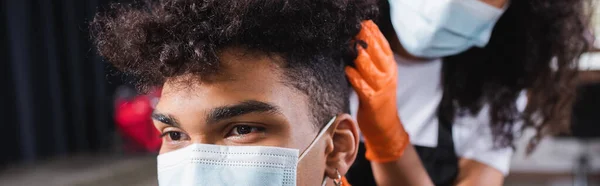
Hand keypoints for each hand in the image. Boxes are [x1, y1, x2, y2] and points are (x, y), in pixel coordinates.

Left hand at [345, 20, 408, 162]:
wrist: (385, 127)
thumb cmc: (378, 101)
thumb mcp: (379, 78)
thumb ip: (371, 62)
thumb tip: (357, 43)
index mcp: (390, 69)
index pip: (384, 46)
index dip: (375, 34)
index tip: (364, 24)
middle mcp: (388, 76)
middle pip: (379, 54)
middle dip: (367, 41)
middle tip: (355, 32)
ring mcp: (382, 89)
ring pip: (371, 68)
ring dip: (360, 57)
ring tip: (351, 47)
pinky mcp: (373, 101)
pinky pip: (362, 86)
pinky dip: (354, 77)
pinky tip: (347, 70)